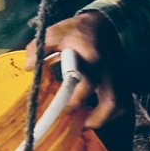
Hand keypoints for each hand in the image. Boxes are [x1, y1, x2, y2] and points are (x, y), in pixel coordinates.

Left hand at [23, 11, 124, 128]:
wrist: (102, 25)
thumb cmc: (75, 31)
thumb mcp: (54, 33)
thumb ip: (39, 48)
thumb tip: (29, 67)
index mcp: (93, 58)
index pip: (89, 82)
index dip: (78, 98)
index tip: (65, 108)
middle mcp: (110, 71)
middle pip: (113, 102)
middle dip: (98, 118)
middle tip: (80, 125)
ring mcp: (118, 78)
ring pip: (120, 106)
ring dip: (104, 118)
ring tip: (84, 124)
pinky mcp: (120, 83)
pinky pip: (120, 103)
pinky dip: (108, 113)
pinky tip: (92, 115)